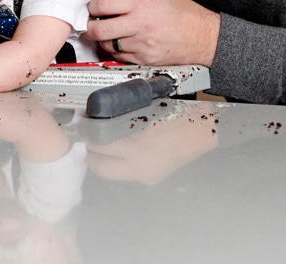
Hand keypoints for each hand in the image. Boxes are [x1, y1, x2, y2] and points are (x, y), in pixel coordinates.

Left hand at [82, 0, 219, 66]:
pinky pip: (118, 56)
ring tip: (107, 31)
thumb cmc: (181, 9)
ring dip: (102, 38)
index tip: (93, 7)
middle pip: (99, 29)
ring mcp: (141, 44)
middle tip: (91, 22)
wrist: (201, 36)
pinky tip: (121, 41)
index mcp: (142, 2)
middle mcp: (140, 24)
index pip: (103, 4)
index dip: (92, 6)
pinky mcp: (143, 59)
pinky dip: (115, 49)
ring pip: (107, 44)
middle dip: (90, 26)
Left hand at [87, 114, 219, 183]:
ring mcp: (145, 175)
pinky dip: (118, 163)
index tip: (82, 121)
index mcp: (138, 144)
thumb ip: (121, 111)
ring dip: (102, 159)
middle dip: (90, 151)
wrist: (203, 130)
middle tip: (87, 136)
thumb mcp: (146, 106)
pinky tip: (119, 150)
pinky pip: (125, 172)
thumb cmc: (175, 110)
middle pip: (99, 165)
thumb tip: (95, 112)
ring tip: (100, 143)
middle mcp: (140, 165)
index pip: (99, 143)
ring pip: (110, 172)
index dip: (87, 132)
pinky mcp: (151, 179)